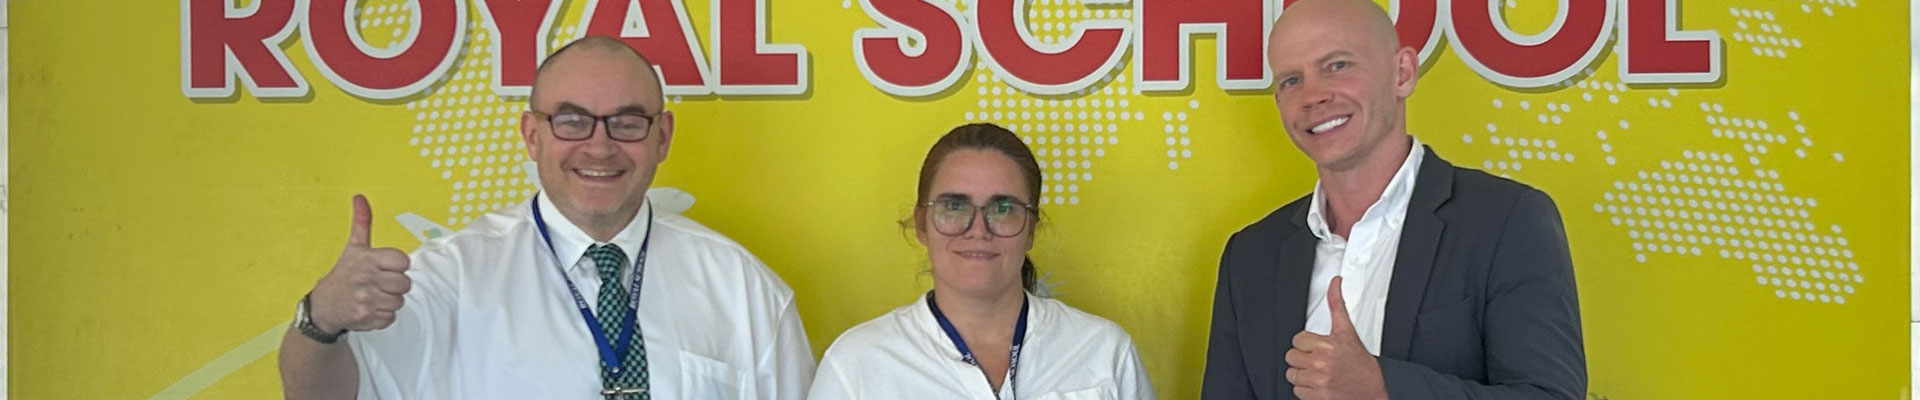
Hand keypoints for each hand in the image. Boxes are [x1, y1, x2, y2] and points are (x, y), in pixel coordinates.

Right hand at [308, 195, 412, 332]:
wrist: (322, 306)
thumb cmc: (343, 275)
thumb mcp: (353, 247)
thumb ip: (362, 222)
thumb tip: (360, 197)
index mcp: (367, 259)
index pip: (403, 261)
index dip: (397, 266)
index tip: (384, 267)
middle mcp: (367, 278)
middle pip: (405, 283)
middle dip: (394, 285)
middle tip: (378, 284)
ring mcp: (367, 299)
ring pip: (399, 301)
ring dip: (389, 301)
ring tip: (373, 296)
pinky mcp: (367, 318)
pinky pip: (391, 317)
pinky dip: (382, 316)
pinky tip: (369, 308)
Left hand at [1285, 276, 1386, 399]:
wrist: (1373, 391)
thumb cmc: (1361, 364)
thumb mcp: (1348, 332)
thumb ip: (1337, 305)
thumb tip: (1335, 282)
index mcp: (1328, 345)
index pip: (1298, 340)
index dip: (1306, 344)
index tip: (1315, 347)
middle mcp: (1322, 363)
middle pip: (1291, 357)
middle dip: (1301, 358)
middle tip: (1315, 360)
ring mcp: (1319, 381)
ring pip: (1292, 374)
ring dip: (1302, 374)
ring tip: (1316, 372)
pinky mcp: (1317, 396)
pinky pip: (1297, 391)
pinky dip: (1305, 389)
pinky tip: (1317, 384)